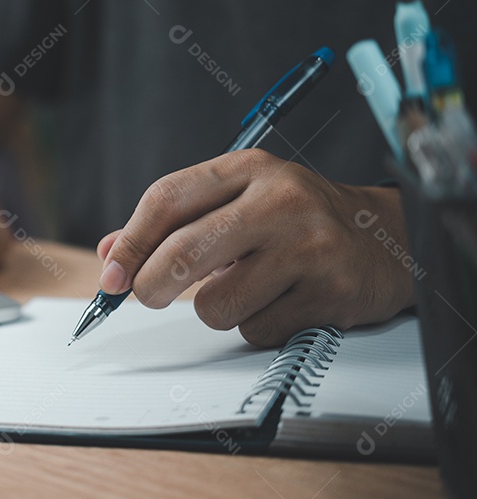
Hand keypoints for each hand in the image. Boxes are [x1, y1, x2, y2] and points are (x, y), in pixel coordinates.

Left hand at [96, 149, 415, 346]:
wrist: (386, 238)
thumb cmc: (295, 218)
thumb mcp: (236, 199)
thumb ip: (173, 223)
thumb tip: (112, 256)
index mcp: (248, 168)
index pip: (167, 199)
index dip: (129, 243)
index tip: (112, 277)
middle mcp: (280, 201)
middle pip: (183, 253)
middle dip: (150, 286)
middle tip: (148, 296)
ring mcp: (309, 247)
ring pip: (216, 304)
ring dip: (215, 310)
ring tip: (245, 289)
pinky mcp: (331, 293)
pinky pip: (256, 330)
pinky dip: (256, 326)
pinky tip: (281, 302)